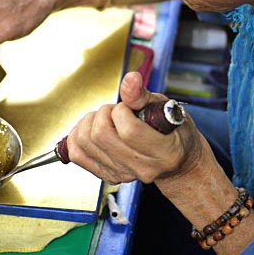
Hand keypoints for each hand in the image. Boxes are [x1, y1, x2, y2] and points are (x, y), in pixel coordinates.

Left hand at [64, 71, 208, 184]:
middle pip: (101, 136)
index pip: (129, 131)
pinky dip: (77, 136)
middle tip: (116, 111)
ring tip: (107, 120)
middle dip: (104, 113)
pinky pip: (77, 155)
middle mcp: (142, 168)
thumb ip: (143, 95)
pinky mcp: (108, 175)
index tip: (128, 107)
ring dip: (90, 122)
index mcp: (165, 152)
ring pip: (84, 142)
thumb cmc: (175, 132)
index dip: (122, 111)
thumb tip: (130, 79)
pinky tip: (90, 129)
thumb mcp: (166, 108)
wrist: (176, 161)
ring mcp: (124, 174)